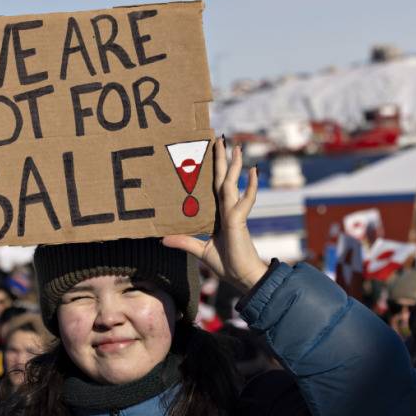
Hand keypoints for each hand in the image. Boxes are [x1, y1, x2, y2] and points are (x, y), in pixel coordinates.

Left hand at [163, 138, 267, 291]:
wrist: (242, 277)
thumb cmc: (226, 264)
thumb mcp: (200, 250)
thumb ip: (184, 241)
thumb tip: (162, 238)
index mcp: (219, 214)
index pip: (215, 186)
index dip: (214, 169)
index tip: (211, 152)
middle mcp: (227, 209)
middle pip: (223, 179)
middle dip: (222, 159)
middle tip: (220, 138)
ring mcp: (234, 213)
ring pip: (232, 184)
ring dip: (234, 165)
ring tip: (235, 147)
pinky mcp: (239, 220)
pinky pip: (245, 200)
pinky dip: (250, 186)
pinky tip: (253, 170)